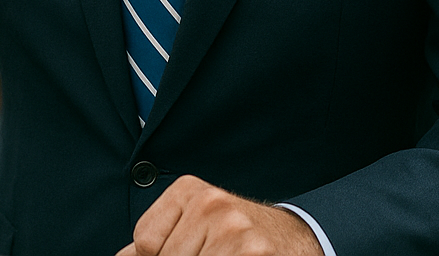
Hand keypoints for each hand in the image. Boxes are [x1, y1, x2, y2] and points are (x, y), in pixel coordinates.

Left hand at [117, 176, 322, 255]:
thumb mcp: (192, 223)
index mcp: (188, 190)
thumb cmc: (235, 235)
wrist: (294, 238)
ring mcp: (234, 231)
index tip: (190, 248)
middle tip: (211, 250)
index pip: (144, 242)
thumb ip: (156, 240)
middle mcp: (211, 204)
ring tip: (224, 255)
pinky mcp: (254, 254)